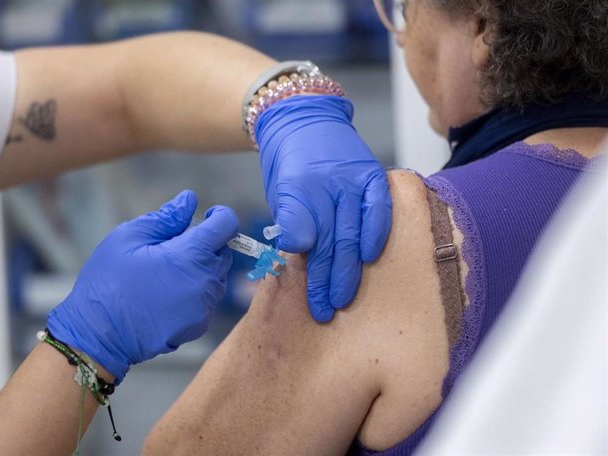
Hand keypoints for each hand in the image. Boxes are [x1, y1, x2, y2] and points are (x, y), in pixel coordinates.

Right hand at [47, 190, 237, 383]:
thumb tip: (189, 200)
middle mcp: (206, 281)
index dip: (220, 215)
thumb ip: (165, 217)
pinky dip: (195, 291)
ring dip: (201, 268)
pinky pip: (207, 299)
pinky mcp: (199, 326)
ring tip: (166, 272)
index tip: (207, 215)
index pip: (227, 225)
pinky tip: (166, 294)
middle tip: (173, 246)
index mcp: (191, 255)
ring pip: (216, 277)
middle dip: (206, 243)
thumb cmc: (108, 282)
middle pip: (223, 252)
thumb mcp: (129, 238)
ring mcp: (204, 307)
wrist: (98, 336)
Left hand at [256, 95, 391, 321]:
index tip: (309, 301)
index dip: (308, 272)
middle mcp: (327, 184)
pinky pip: (378, 208)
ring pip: (353, 231)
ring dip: (350, 267)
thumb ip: (291, 220)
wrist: (303, 118)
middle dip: (327, 279)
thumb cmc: (289, 162)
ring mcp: (353, 178)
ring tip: (345, 297)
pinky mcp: (372, 174)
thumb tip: (297, 249)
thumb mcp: (279, 190)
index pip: (304, 238)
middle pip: (330, 241)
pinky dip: (376, 232)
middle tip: (325, 310)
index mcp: (297, 189)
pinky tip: (371, 256)